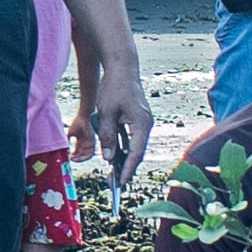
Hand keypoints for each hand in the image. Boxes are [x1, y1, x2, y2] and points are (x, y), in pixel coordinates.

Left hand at [81, 43, 153, 183]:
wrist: (122, 66)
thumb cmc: (113, 87)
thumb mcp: (106, 113)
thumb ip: (108, 136)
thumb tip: (109, 159)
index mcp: (141, 124)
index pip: (136, 153)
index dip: (128, 170)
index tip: (120, 183)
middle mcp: (146, 124)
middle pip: (137, 152)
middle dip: (127, 169)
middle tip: (114, 184)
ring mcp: (143, 121)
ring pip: (135, 146)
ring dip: (125, 160)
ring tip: (113, 175)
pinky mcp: (138, 119)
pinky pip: (132, 138)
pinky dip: (124, 148)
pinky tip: (114, 158)